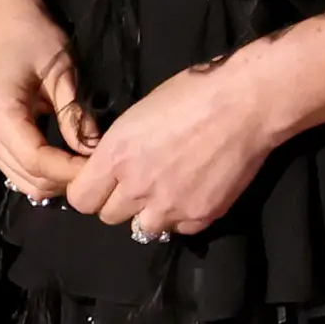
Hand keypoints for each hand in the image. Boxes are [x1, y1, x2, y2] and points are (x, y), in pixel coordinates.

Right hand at [0, 0, 93, 200]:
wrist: (5, 16)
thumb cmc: (33, 35)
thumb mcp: (61, 72)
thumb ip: (75, 115)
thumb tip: (96, 152)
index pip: (38, 162)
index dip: (72, 172)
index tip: (104, 168)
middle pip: (31, 180)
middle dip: (67, 180)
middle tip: (101, 167)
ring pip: (25, 182)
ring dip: (57, 180)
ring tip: (87, 164)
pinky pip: (19, 170)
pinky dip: (45, 172)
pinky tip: (68, 159)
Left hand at [61, 45, 283, 237]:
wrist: (244, 105)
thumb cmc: (191, 94)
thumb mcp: (137, 117)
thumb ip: (119, 150)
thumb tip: (110, 168)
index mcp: (116, 156)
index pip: (80, 199)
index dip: (87, 191)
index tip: (99, 182)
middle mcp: (137, 187)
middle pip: (108, 216)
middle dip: (118, 202)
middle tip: (137, 184)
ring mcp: (170, 206)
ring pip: (143, 228)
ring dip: (149, 214)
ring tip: (166, 192)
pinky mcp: (200, 216)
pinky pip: (179, 229)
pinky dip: (182, 216)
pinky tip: (193, 192)